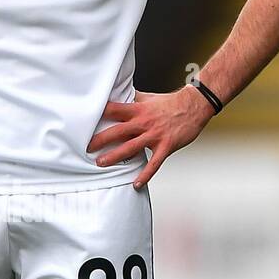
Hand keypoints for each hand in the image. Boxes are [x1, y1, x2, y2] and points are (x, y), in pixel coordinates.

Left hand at [86, 86, 214, 188]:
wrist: (194, 105)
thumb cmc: (170, 102)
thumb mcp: (148, 97)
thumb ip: (132, 99)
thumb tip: (119, 93)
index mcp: (138, 110)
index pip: (114, 110)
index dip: (99, 114)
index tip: (84, 121)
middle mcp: (143, 122)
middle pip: (117, 131)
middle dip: (100, 139)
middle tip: (86, 148)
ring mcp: (154, 135)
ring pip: (130, 148)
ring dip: (114, 156)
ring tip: (101, 163)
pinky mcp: (165, 146)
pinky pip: (153, 164)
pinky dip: (144, 175)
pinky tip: (136, 184)